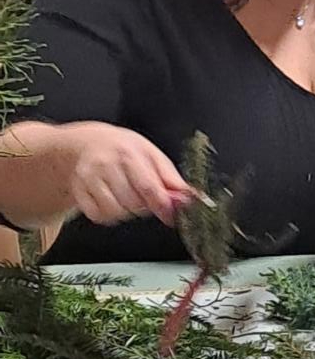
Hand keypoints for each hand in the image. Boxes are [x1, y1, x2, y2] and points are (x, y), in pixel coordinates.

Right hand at [67, 122, 194, 226]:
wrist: (89, 143)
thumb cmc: (125, 149)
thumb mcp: (152, 155)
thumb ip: (172, 179)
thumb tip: (192, 198)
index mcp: (130, 154)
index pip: (148, 187)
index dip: (161, 205)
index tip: (170, 215)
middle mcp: (107, 165)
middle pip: (132, 203)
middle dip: (144, 206)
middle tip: (145, 198)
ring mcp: (89, 178)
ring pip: (115, 212)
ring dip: (127, 212)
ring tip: (129, 198)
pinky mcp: (78, 191)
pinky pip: (98, 216)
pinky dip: (109, 215)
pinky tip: (113, 202)